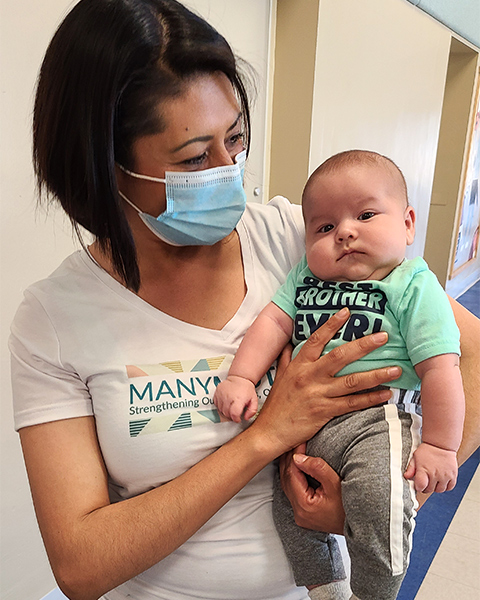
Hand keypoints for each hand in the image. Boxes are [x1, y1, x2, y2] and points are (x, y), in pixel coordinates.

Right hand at [213, 376, 257, 422]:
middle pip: (227, 413)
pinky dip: (221, 406)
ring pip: (221, 410)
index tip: (238, 419)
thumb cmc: (246, 389)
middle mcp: (228, 397)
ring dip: (226, 411)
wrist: (240, 378)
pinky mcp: (217, 393)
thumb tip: (246, 418)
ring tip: (231, 406)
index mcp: (238, 399)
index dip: (236, 419)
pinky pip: (216, 404)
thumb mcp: (254, 400)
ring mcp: (221, 395)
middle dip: (232, 416)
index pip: (234, 414)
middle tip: (236, 412)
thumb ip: (252, 411)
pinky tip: (226, 403)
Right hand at [253, 308, 401, 454]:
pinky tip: (386, 394)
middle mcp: (309, 376)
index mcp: (299, 365)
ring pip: (352, 382)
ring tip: (396, 370)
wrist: (270, 431)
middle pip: (340, 356)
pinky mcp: (324, 412)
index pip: (316, 340)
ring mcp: (318, 394)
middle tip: (383, 337)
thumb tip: (288, 343)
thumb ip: (286, 358)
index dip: (331, 325)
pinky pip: (352, 404)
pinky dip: (371, 399)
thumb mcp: (279, 376)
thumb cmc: (277, 403)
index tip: (347, 312)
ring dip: (376, 375)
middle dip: (364, 345)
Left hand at [279, 443, 344, 534]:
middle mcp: (299, 512)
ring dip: (290, 468)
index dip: (294, 455)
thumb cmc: (350, 507)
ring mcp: (300, 514)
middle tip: (294, 443)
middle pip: (287, 479)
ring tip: (294, 451)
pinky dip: (293, 477)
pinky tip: (296, 466)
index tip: (300, 442)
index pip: (292, 474)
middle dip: (289, 460)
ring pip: (288, 485)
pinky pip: (292, 491)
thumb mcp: (336, 484)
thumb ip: (317, 468)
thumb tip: (298, 457)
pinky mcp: (303, 514)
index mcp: (304, 505)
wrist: (359, 525)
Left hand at [404, 442, 457, 492]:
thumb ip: (411, 468)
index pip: (420, 486)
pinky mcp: (453, 475)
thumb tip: (406, 476)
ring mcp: (445, 475)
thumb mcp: (415, 457)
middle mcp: (435, 474)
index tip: (418, 485)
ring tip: (433, 481)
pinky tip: (441, 481)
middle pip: (429, 489)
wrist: (441, 444)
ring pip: (440, 490)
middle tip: (425, 482)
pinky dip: (445, 486)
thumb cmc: (427, 450)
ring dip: (435, 488)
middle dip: (426, 488)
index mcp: (424, 470)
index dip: (418, 487)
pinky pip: (449, 487)